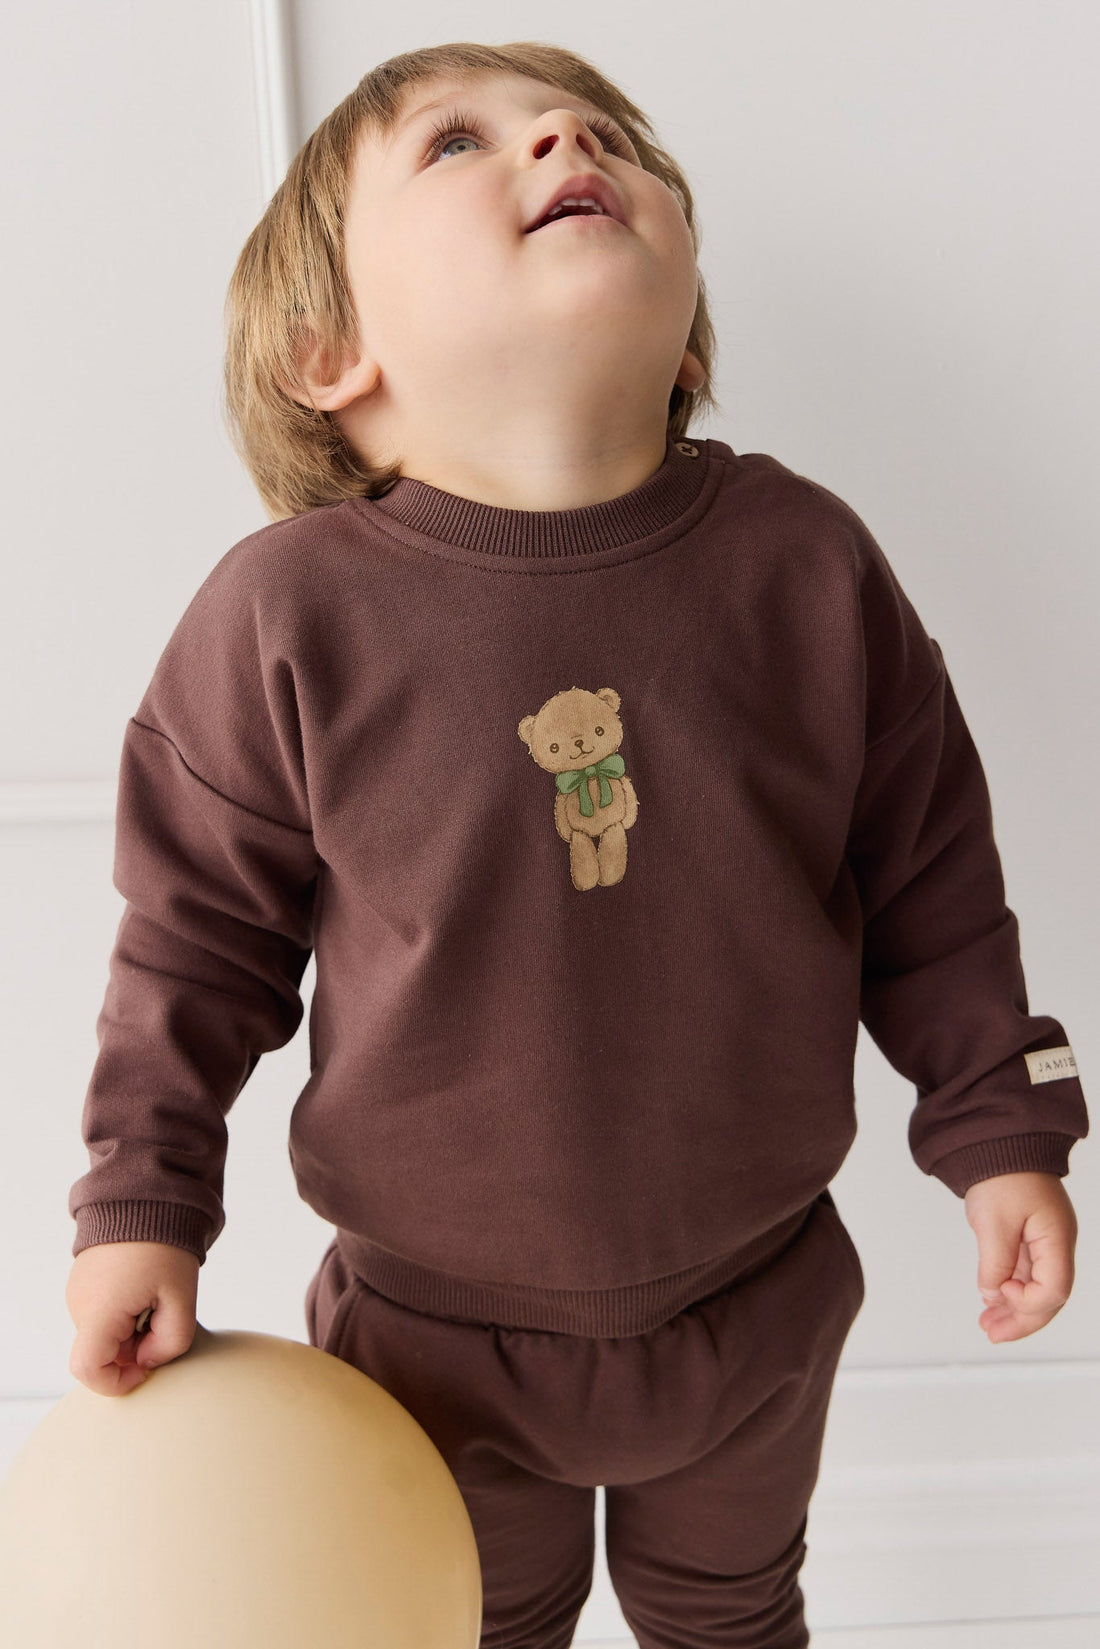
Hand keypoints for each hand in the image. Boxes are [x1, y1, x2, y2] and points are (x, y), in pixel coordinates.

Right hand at [66, 1240, 199, 1395]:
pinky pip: (102, 1315)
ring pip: (103, 1335)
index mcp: (101, 1310)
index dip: (116, 1382)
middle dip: (133, 1350)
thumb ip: (170, 1343)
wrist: (147, 1197)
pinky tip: (144, 1289)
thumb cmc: (165, 1244)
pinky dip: (124, 1315)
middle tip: (161, 1318)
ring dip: (130, 1331)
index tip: (145, 1367)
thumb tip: (147, 1361)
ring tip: (154, 1298)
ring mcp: (78, 1292)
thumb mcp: (183, 1298)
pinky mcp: (83, 1283)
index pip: (87, 1370)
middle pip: (101, 1354)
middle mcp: (80, 1304)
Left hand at [964, 1171, 1077, 1342]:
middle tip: (994, 1334)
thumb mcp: (993, 1220)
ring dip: (1013, 1309)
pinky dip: (1009, 1289)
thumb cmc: (1002, 1171)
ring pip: (1036, 1287)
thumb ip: (995, 1261)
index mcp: (1056, 1237)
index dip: (1027, 1300)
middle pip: (1049, 1295)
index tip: (1000, 1291)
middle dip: (1022, 1319)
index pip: (1054, 1288)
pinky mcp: (1029, 1238)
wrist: (1000, 1141)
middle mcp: (1056, 1243)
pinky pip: (1025, 1273)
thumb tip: (992, 1294)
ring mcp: (1044, 1241)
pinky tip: (992, 1301)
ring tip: (989, 1326)